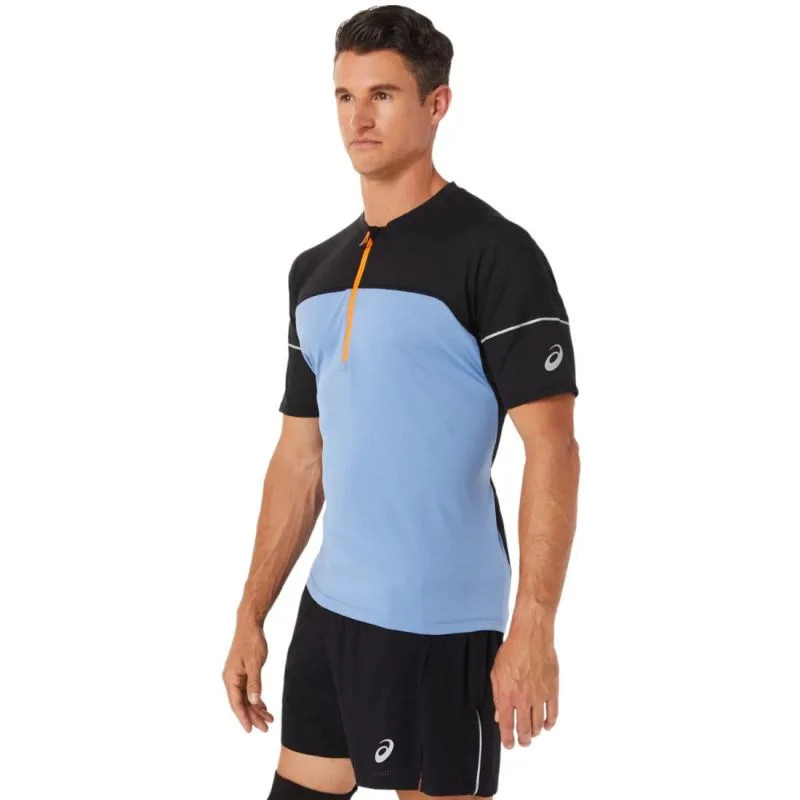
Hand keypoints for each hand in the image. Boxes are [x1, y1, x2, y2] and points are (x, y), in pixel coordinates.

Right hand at [222, 624, 274, 731]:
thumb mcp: (255, 663)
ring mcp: (236, 676)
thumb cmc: (251, 642)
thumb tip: (254, 702)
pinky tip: (264, 706)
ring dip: (256, 709)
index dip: (243, 717)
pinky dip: (256, 699)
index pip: (236, 703)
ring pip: (246, 698)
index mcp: (230, 678)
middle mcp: (231, 679)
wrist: (250, 625)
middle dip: (253, 716)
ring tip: (269, 719)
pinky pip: (248, 690)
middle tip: (266, 728)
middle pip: (242, 703)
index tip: (250, 730)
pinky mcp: (243, 673)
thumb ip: (254, 683)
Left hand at [490, 628, 558, 747]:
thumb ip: (497, 696)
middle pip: (524, 729)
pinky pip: (553, 713)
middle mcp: (523, 699)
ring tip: (533, 733)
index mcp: (507, 694)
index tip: (509, 745)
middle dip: (523, 740)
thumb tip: (499, 715)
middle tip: (523, 742)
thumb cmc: (512, 650)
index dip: (508, 739)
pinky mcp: (552, 690)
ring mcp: (539, 695)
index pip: (507, 725)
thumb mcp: (496, 672)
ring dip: (536, 732)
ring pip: (539, 724)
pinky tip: (547, 725)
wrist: (531, 637)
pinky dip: (550, 723)